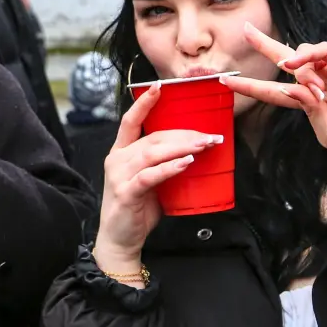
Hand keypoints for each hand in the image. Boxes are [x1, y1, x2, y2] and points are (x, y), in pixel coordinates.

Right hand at [94, 83, 222, 283]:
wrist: (120, 240)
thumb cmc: (136, 209)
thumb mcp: (148, 181)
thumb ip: (161, 164)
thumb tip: (192, 151)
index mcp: (120, 153)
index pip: (130, 121)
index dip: (144, 103)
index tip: (159, 87)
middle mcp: (117, 160)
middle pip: (152, 137)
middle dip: (183, 133)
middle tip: (209, 135)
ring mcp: (119, 176)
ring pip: (152, 152)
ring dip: (182, 147)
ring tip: (204, 145)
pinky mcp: (126, 193)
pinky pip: (150, 175)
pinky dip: (170, 167)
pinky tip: (186, 163)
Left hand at [222, 22, 326, 154]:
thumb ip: (308, 112)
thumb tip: (291, 87)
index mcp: (309, 102)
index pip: (273, 91)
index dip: (250, 85)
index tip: (225, 80)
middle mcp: (318, 81)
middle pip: (284, 58)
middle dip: (263, 44)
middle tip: (245, 30)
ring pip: (302, 56)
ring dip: (300, 71)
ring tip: (317, 91)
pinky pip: (322, 50)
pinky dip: (307, 53)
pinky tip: (296, 62)